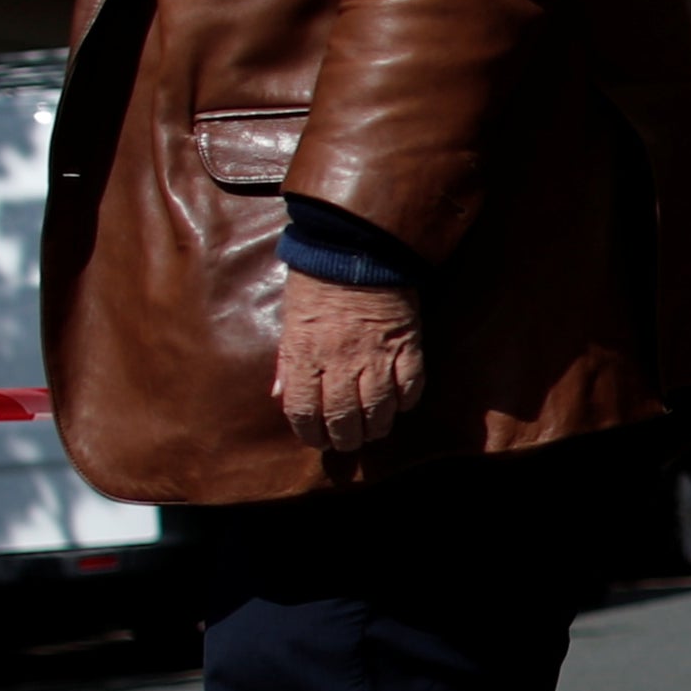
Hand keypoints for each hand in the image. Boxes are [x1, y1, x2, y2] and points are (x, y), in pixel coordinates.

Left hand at [277, 275, 427, 452]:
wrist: (356, 248)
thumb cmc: (316, 282)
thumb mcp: (290, 319)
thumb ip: (286, 360)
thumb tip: (281, 395)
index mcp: (305, 354)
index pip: (303, 410)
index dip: (310, 433)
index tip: (316, 439)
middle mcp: (339, 361)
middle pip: (342, 418)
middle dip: (345, 438)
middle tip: (348, 441)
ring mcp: (375, 355)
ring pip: (378, 410)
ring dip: (376, 427)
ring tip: (373, 430)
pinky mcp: (405, 346)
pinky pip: (410, 387)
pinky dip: (405, 402)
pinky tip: (399, 405)